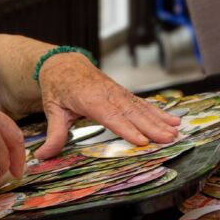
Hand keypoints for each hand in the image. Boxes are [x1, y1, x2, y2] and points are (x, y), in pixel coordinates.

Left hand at [34, 53, 179, 159]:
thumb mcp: (52, 109)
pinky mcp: (123, 94)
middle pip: (131, 112)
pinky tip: (173, 120)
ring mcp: (118, 92)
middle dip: (151, 126)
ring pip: (141, 107)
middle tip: (168, 139)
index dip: (126, 128)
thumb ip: (53, 134)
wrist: (64, 64)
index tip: (141, 140)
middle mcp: (107, 94)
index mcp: (89, 98)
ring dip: (160, 120)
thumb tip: (43, 156)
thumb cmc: (58, 87)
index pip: (109, 115)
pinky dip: (159, 112)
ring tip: (175, 131)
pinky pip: (143, 104)